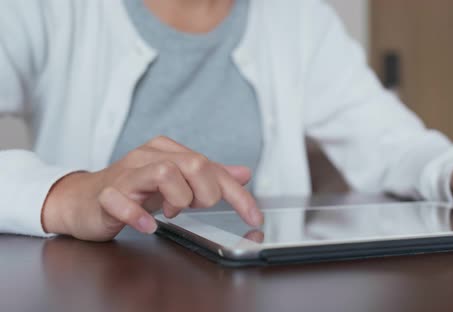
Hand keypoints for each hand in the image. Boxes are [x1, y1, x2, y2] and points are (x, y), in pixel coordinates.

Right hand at [42, 136, 263, 240]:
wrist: (84, 200)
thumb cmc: (133, 190)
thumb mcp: (177, 182)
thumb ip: (210, 177)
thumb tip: (244, 174)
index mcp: (168, 151)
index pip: (212, 167)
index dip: (238, 195)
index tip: (254, 217)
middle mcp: (148, 156)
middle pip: (194, 163)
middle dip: (205, 193)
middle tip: (194, 207)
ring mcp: (126, 174)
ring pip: (163, 172)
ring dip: (177, 199)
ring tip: (170, 211)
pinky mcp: (106, 194)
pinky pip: (122, 200)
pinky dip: (138, 216)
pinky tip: (148, 225)